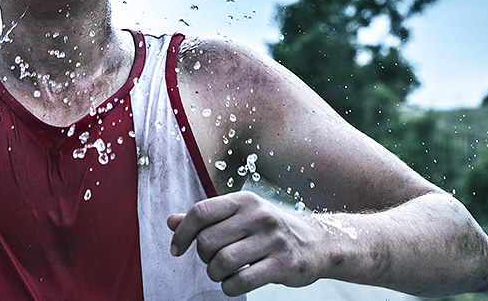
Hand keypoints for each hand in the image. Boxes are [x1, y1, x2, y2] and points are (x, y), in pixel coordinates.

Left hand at [167, 192, 328, 296]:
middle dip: (203, 257)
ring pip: (223, 262)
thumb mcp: (240, 216)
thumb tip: (171, 221)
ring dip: (215, 274)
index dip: (182, 233)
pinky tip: (234, 283)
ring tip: (222, 273)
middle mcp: (258, 216)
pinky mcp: (283, 264)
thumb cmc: (268, 230)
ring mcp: (272, 240)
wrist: (316, 243)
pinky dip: (230, 287)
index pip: (201, 212)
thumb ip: (206, 218)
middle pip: (208, 241)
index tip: (177, 249)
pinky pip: (242, 281)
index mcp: (244, 201)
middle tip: (212, 261)